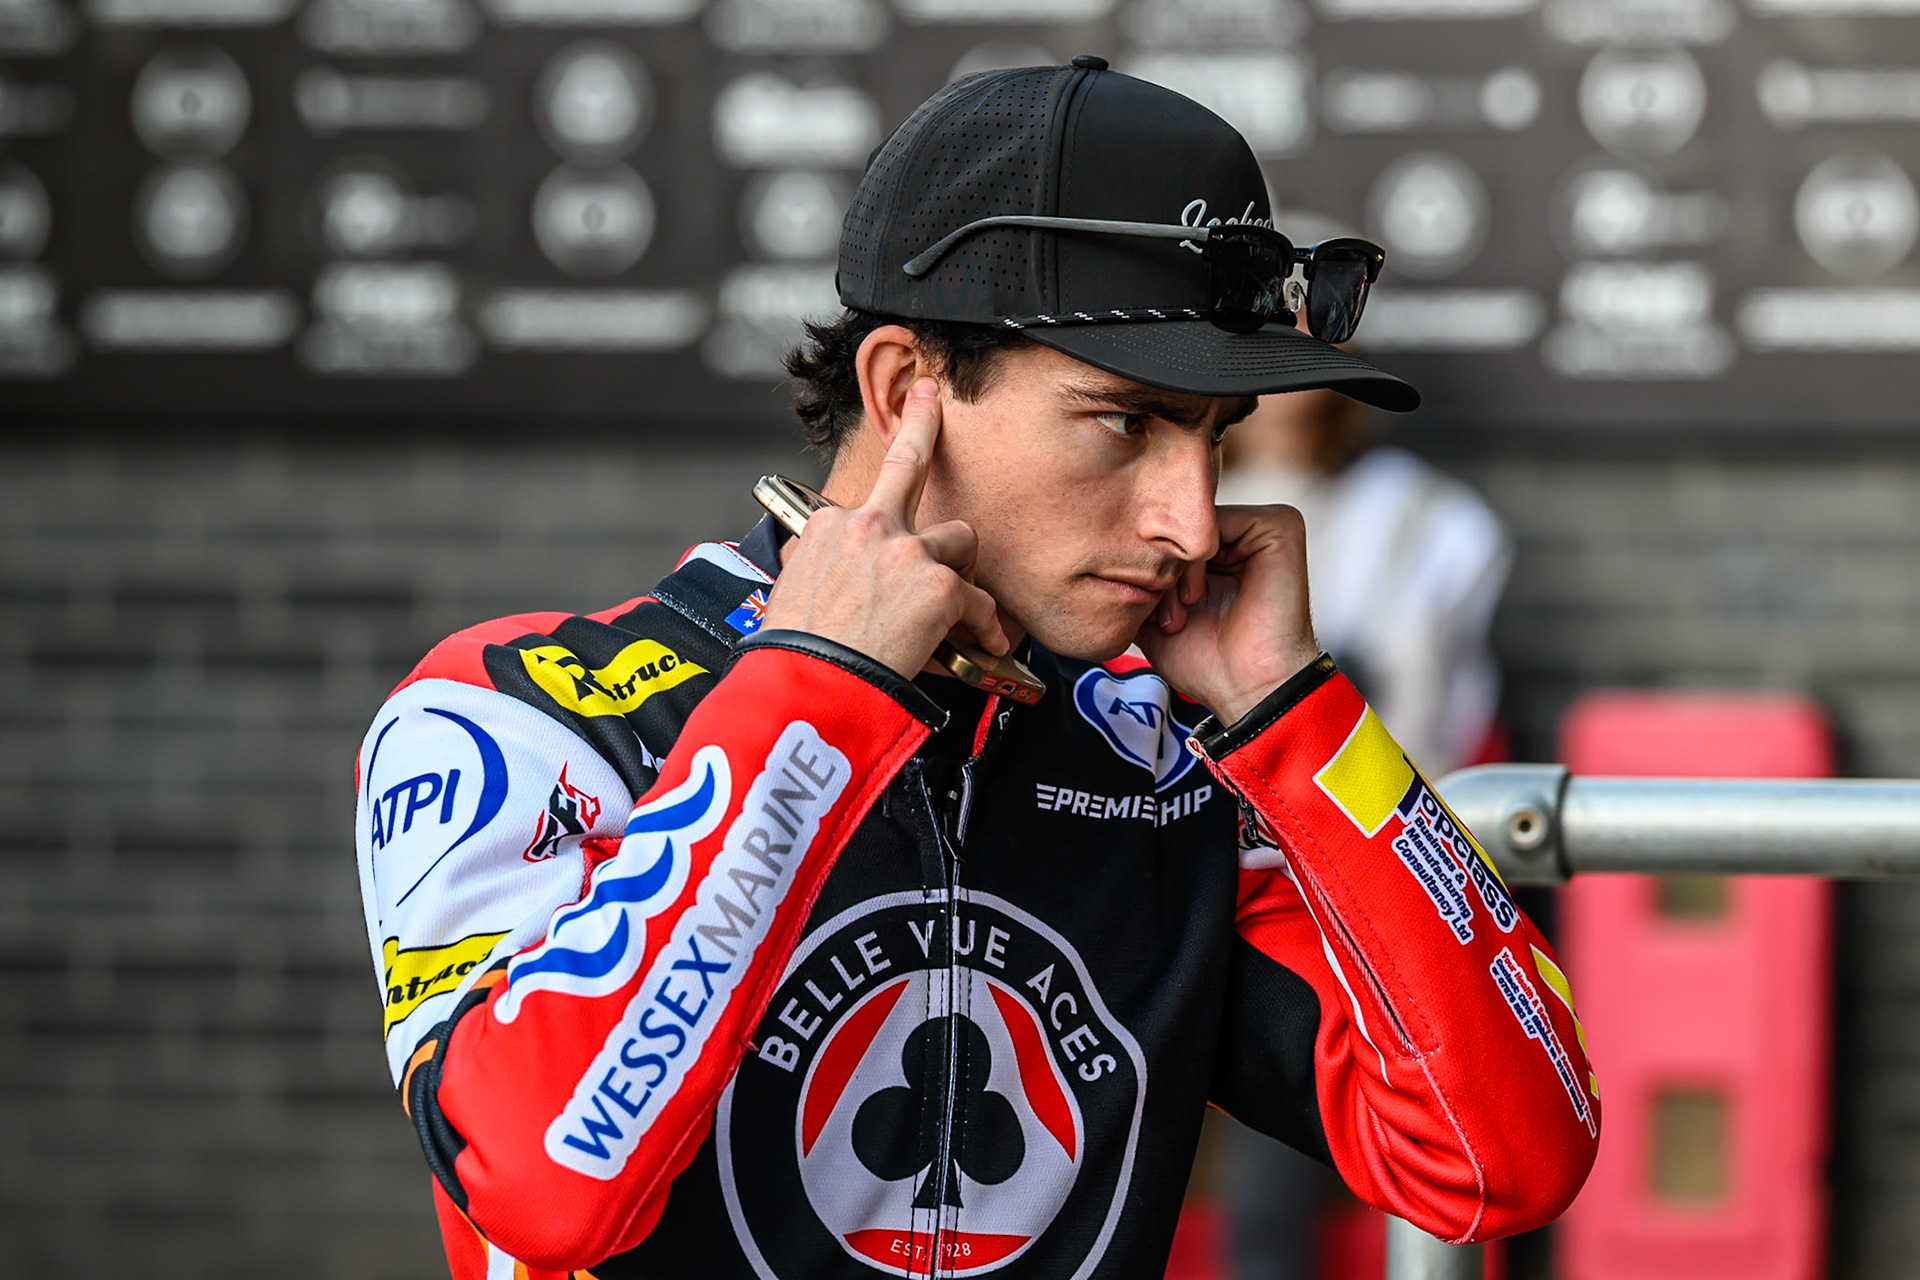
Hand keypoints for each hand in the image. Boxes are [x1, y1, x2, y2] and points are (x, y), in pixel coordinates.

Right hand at [758, 379, 1010, 680]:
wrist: (809, 681)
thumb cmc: (797, 654)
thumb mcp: (795, 597)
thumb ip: (828, 576)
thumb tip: (842, 590)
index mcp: (828, 528)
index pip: (865, 503)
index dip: (883, 499)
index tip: (889, 439)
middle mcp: (867, 526)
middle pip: (907, 463)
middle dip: (923, 423)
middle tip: (931, 399)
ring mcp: (906, 550)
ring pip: (959, 539)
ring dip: (962, 571)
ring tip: (958, 604)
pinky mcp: (939, 584)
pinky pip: (979, 601)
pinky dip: (984, 624)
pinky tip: (985, 642)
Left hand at [1134, 504, 1320, 725]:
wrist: (1248, 691)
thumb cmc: (1206, 662)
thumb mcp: (1152, 615)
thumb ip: (1135, 579)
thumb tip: (1101, 551)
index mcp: (1220, 550)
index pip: (1167, 533)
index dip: (1146, 566)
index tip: (1146, 613)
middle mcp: (1241, 534)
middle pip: (1178, 526)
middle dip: (1158, 569)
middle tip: (1163, 617)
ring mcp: (1261, 527)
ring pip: (1191, 525)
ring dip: (1173, 570)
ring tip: (1179, 614)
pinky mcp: (1278, 526)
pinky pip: (1216, 522)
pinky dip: (1195, 562)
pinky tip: (1196, 598)